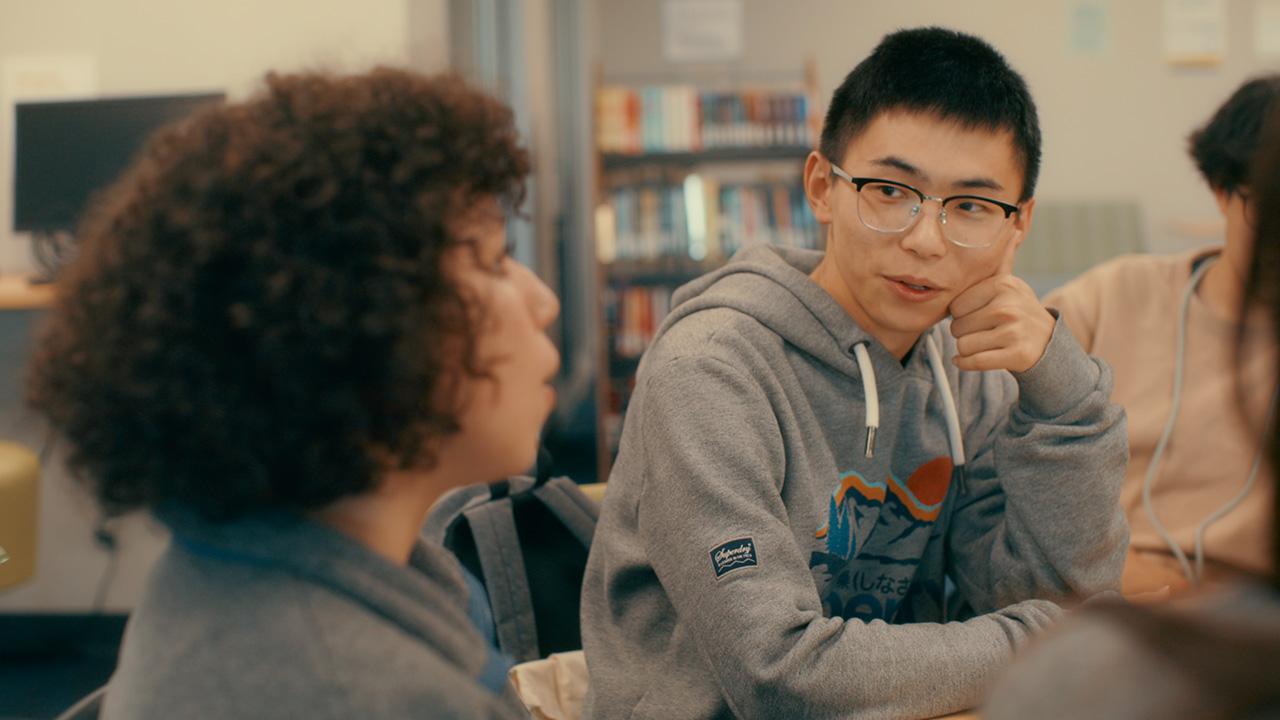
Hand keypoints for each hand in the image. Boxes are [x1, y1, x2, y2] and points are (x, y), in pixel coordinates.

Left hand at [948, 239, 1054, 372]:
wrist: (1048, 343)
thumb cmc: (1018, 313)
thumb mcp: (1011, 286)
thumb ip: (1002, 261)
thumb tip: (1012, 228)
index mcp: (1003, 285)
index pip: (955, 306)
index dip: (962, 315)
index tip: (979, 315)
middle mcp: (1009, 305)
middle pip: (957, 327)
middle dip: (965, 333)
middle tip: (985, 331)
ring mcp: (1014, 331)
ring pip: (963, 346)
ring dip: (967, 349)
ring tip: (986, 342)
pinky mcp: (1016, 354)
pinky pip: (973, 362)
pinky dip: (966, 363)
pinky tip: (969, 360)